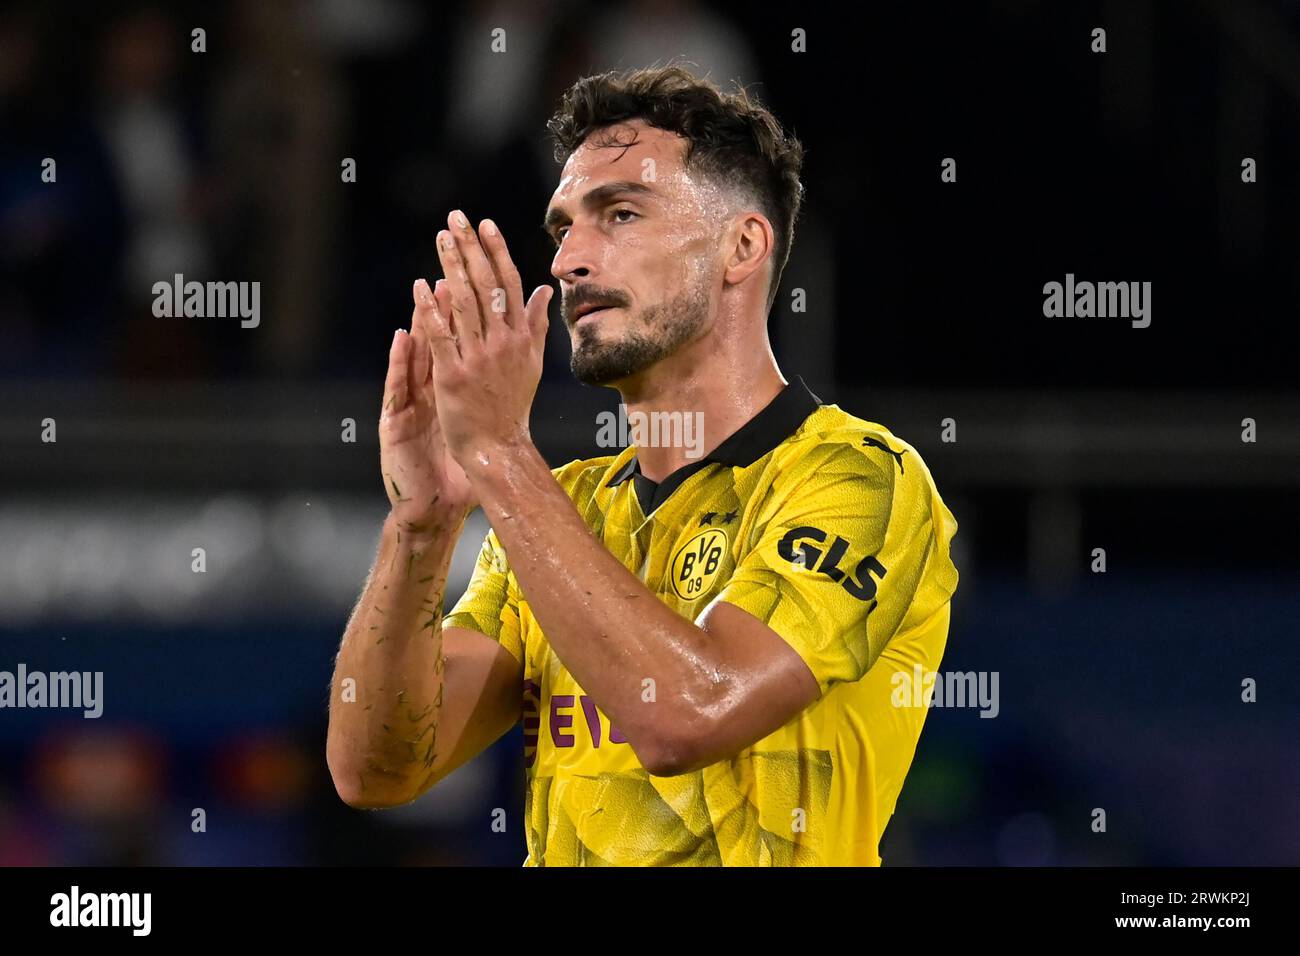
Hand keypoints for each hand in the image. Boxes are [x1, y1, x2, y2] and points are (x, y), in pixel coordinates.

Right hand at [379, 284, 476, 538]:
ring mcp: (410, 401)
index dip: (467, 304)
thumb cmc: (453, 456)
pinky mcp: (396, 420)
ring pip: (416, 354)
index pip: (458, 337)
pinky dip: (400, 360)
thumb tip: (510, 354)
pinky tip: (402, 337)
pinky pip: (399, 386)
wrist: (433, 500)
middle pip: (435, 335)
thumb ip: (486, 383)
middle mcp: (426, 385)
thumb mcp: (473, 416)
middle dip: (443, 299)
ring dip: (422, 321)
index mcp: (446, 380)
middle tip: (451, 264)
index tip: (480, 269)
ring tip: (428, 289)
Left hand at [414, 211, 552, 467]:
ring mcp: (478, 358)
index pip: (509, 284)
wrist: (498, 446)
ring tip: (441, 238)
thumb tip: (543, 289)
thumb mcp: (532, 362)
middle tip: (456, 218)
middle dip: (470, 248)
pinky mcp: (454, 375)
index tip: (485, 224)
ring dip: (451, 267)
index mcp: (521, 337)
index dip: (496, 251)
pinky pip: (441, 335)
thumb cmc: (512, 405)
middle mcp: (502, 343)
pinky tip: (420, 285)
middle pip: (486, 285)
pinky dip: (430, 309)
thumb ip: (536, 323)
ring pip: (464, 303)